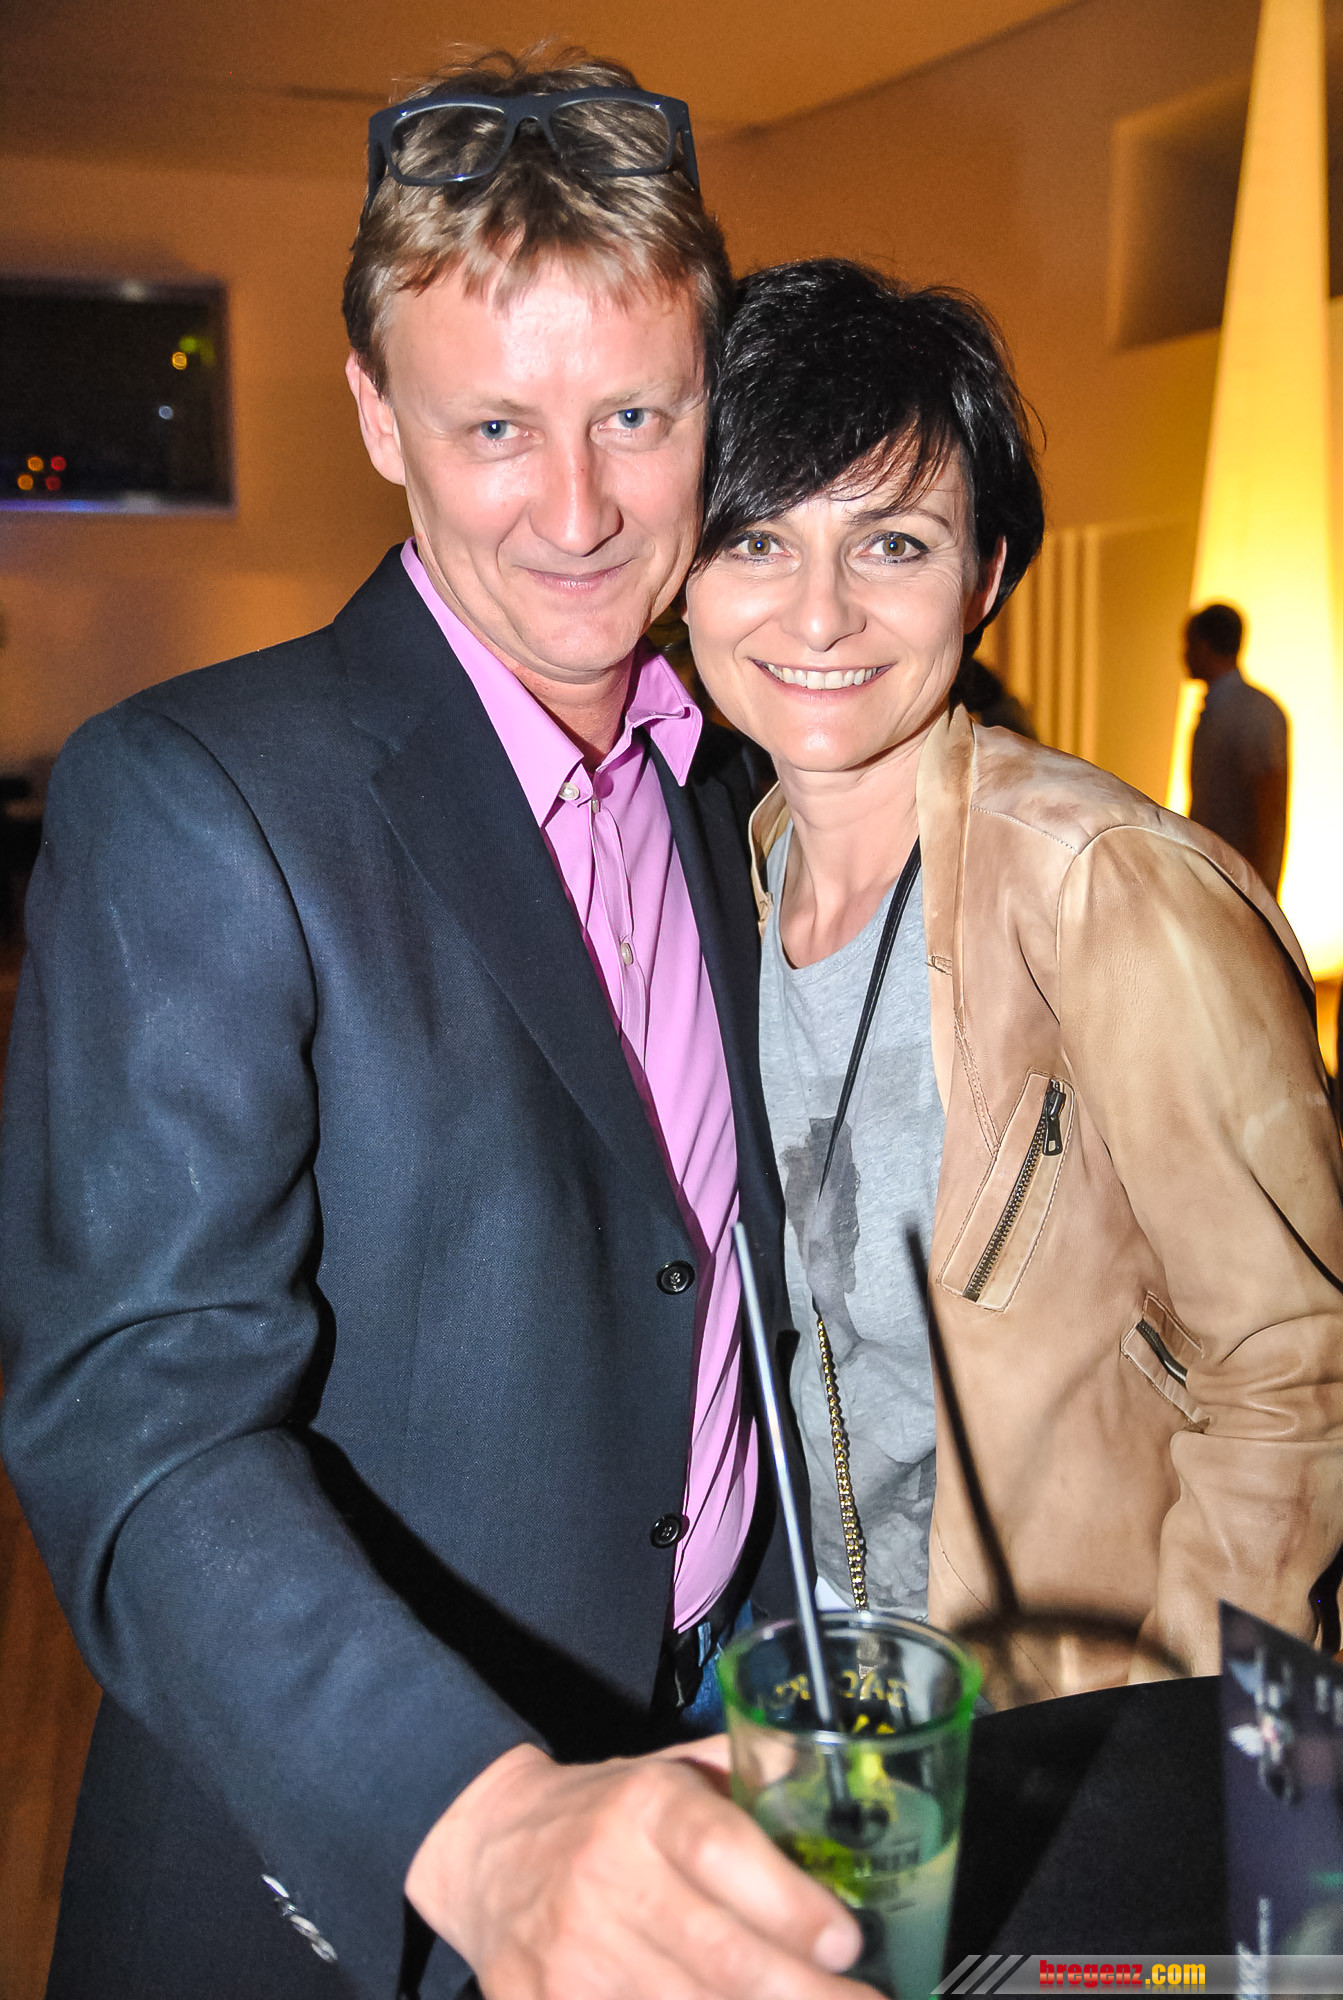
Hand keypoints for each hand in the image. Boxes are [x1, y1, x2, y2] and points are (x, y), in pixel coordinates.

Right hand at [405, 1737, 873, 1998]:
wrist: (486, 1850)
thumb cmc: (603, 1813)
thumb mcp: (666, 1770)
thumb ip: (746, 1774)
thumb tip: (834, 1779)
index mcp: (644, 1805)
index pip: (720, 1850)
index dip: (789, 1903)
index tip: (846, 1940)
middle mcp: (605, 1876)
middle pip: (718, 1954)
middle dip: (804, 1994)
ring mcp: (572, 1955)